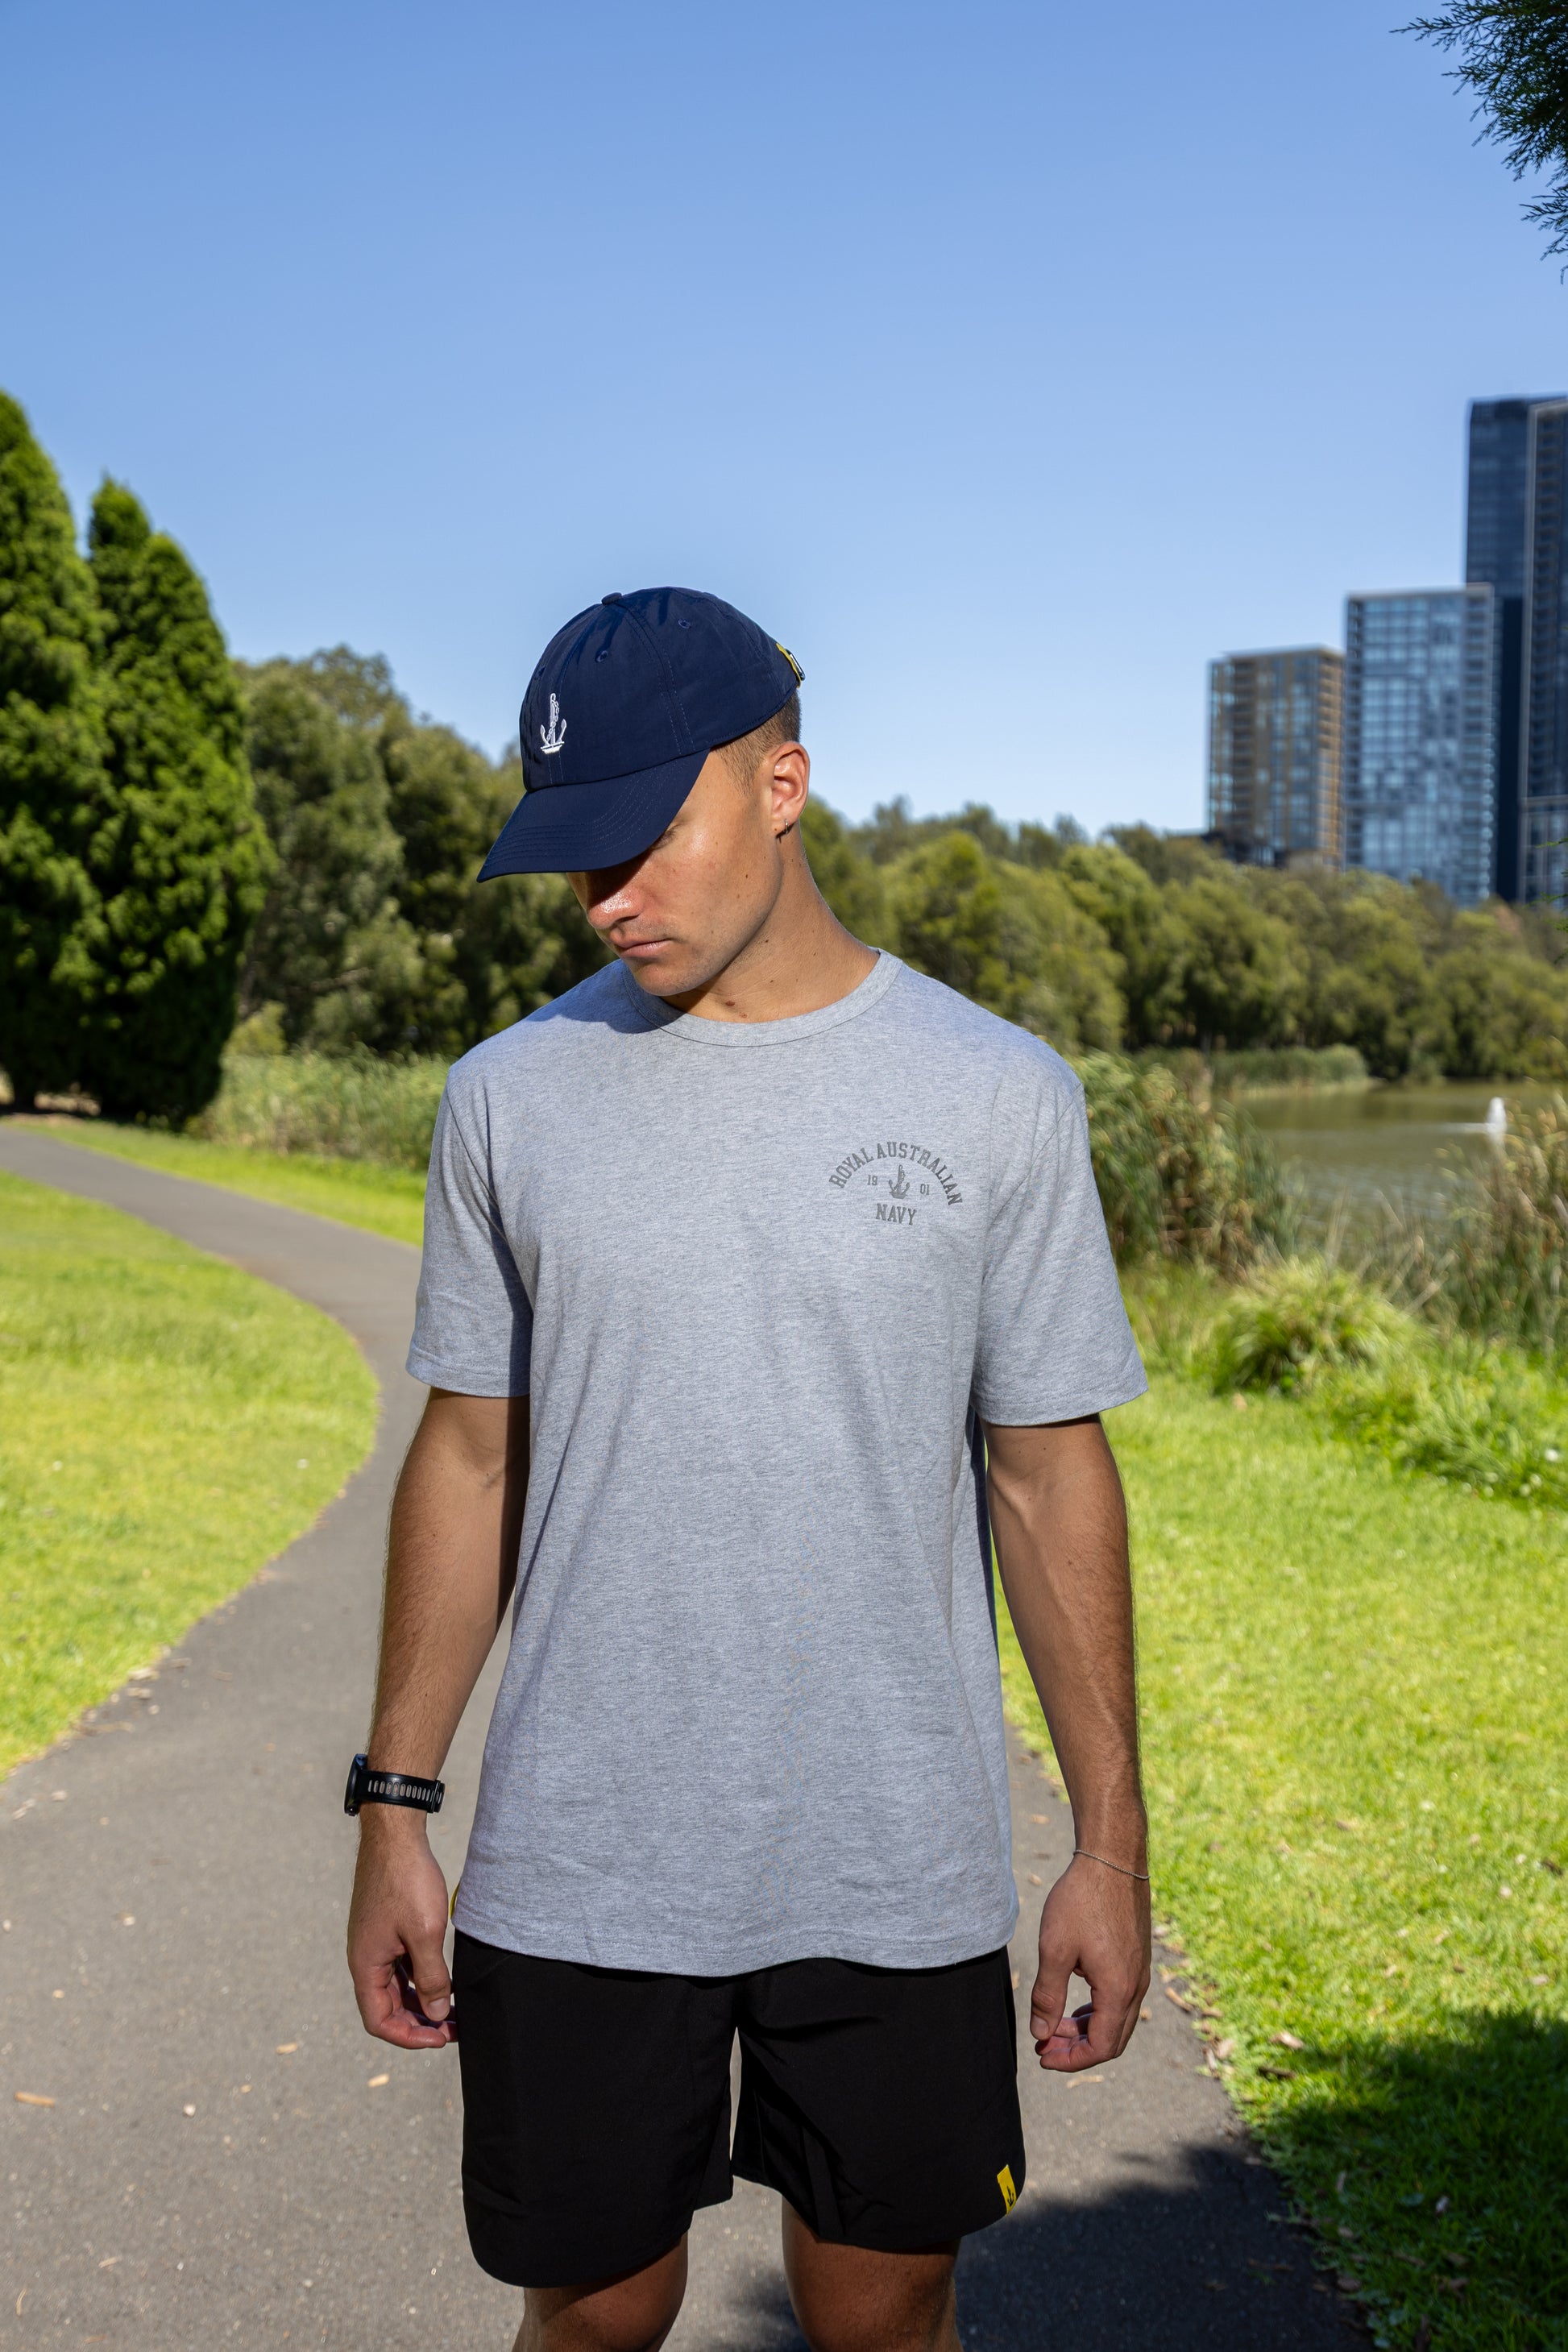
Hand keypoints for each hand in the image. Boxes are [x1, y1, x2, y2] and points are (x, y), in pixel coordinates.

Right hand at [347, 1813, 455, 2049]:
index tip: (441, 2038)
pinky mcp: (386, 1930)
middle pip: (388, 2008)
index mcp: (366, 1965)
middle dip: (420, 2022)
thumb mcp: (426, 1932)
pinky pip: (400, 1966)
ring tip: (455, 2008)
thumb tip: (438, 2014)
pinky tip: (445, 1978)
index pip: (380, 2021)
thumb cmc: (407, 1880)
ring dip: (422, 2001)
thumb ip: (431, 1977)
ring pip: (396, 1988)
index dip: (410, 2036)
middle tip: (455, 2027)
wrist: (395, 1834)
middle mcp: (365, 1959)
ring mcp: (375, 1944)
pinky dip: (420, 1978)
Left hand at [1029, 1852, 1149, 2071]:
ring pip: (1116, 2019)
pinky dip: (1096, 2009)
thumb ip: (1047, 1996)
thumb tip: (1040, 2032)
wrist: (1111, 1859)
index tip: (1042, 2055)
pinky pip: (1120, 1999)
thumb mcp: (1054, 1949)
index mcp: (1118, 1990)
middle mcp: (1136, 1987)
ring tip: (1053, 2024)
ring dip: (1086, 2029)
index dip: (1070, 2059)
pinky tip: (1073, 1998)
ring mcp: (1140, 1972)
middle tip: (1044, 2042)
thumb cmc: (1081, 1900)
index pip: (1100, 2047)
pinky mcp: (1137, 1958)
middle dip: (1077, 2048)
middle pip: (1112, 2039)